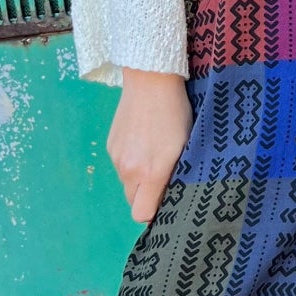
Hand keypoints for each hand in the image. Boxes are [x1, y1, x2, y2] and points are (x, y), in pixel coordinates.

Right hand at [108, 69, 192, 222]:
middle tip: (165, 180)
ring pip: (127, 184)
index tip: (167, 204)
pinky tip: (144, 145)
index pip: (142, 213)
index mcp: (151, 173)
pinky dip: (131, 164)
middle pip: (133, 202)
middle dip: (147, 197)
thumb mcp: (185, 148)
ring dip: (140, 179)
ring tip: (156, 157)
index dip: (154, 213)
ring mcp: (116, 157)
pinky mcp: (110, 146)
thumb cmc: (176, 114)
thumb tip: (171, 198)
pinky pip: (121, 167)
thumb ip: (176, 177)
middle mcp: (128, 169)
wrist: (150, 81)